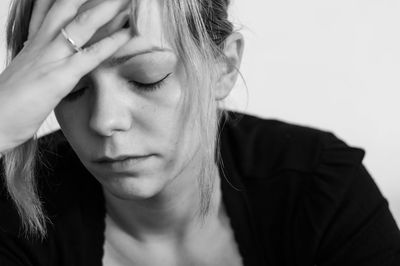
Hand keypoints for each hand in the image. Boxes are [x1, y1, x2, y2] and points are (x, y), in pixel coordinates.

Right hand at [0, 0, 130, 152]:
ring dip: (107, 9)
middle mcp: (41, 45)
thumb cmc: (9, 104)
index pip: (48, 9)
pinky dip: (110, 43)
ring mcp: (50, 59)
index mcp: (34, 43)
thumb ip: (40, 60)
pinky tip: (127, 33)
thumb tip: (55, 57)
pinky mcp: (58, 78)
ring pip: (81, 25)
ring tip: (126, 0)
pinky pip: (89, 56)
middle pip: (67, 8)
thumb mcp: (26, 74)